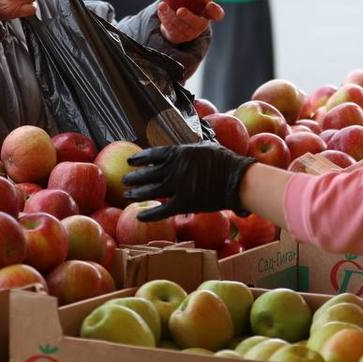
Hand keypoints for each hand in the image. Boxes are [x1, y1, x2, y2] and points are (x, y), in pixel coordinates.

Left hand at [123, 142, 255, 220]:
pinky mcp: (184, 202)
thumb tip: (185, 146)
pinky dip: (149, 214)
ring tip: (127, 195)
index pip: (154, 154)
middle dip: (134, 177)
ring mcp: (179, 186)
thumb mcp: (206, 147)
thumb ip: (191, 148)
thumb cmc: (226, 161)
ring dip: (137, 193)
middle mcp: (175, 168)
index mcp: (180, 152)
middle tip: (124, 180)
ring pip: (151, 190)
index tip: (130, 161)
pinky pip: (162, 210)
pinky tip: (139, 215)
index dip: (140, 158)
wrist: (238, 179)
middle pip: (148, 173)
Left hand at [158, 1, 223, 43]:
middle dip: (189, 18)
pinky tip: (160, 7)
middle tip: (180, 10)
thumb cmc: (189, 0)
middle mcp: (200, 25)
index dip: (215, 12)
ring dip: (170, 16)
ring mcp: (189, 33)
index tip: (209, 5)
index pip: (217, 14)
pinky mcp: (177, 37)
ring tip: (163, 5)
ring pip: (180, 26)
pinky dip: (164, 16)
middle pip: (197, 24)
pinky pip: (169, 27)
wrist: (177, 19)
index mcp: (208, 14)